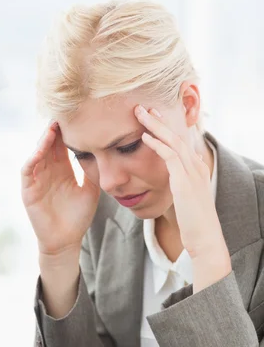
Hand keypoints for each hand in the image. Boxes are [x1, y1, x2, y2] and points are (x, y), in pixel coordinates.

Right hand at [21, 121, 99, 255]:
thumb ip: (94, 170)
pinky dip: (33, 158)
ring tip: (53, 127)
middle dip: (55, 129)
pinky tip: (42, 148)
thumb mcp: (91, 188)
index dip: (68, 130)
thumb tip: (105, 149)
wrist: (66, 240)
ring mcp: (37, 179)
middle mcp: (48, 170)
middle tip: (64, 112)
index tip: (79, 115)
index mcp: (62, 169)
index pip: (63, 144)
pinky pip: (28, 169)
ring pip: (38, 153)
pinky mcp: (28, 190)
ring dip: (44, 140)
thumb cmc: (78, 216)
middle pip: (49, 143)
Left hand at [134, 104, 227, 260]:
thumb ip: (184, 182)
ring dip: (155, 125)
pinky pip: (170, 157)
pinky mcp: (184, 182)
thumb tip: (181, 171)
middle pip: (177, 135)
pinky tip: (144, 137)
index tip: (152, 116)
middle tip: (142, 107)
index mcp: (196, 168)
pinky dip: (157, 144)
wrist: (205, 239)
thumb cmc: (194, 222)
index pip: (182, 140)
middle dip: (159, 120)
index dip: (167, 127)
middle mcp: (196, 166)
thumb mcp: (188, 198)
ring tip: (140, 114)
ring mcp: (191, 173)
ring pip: (173, 141)